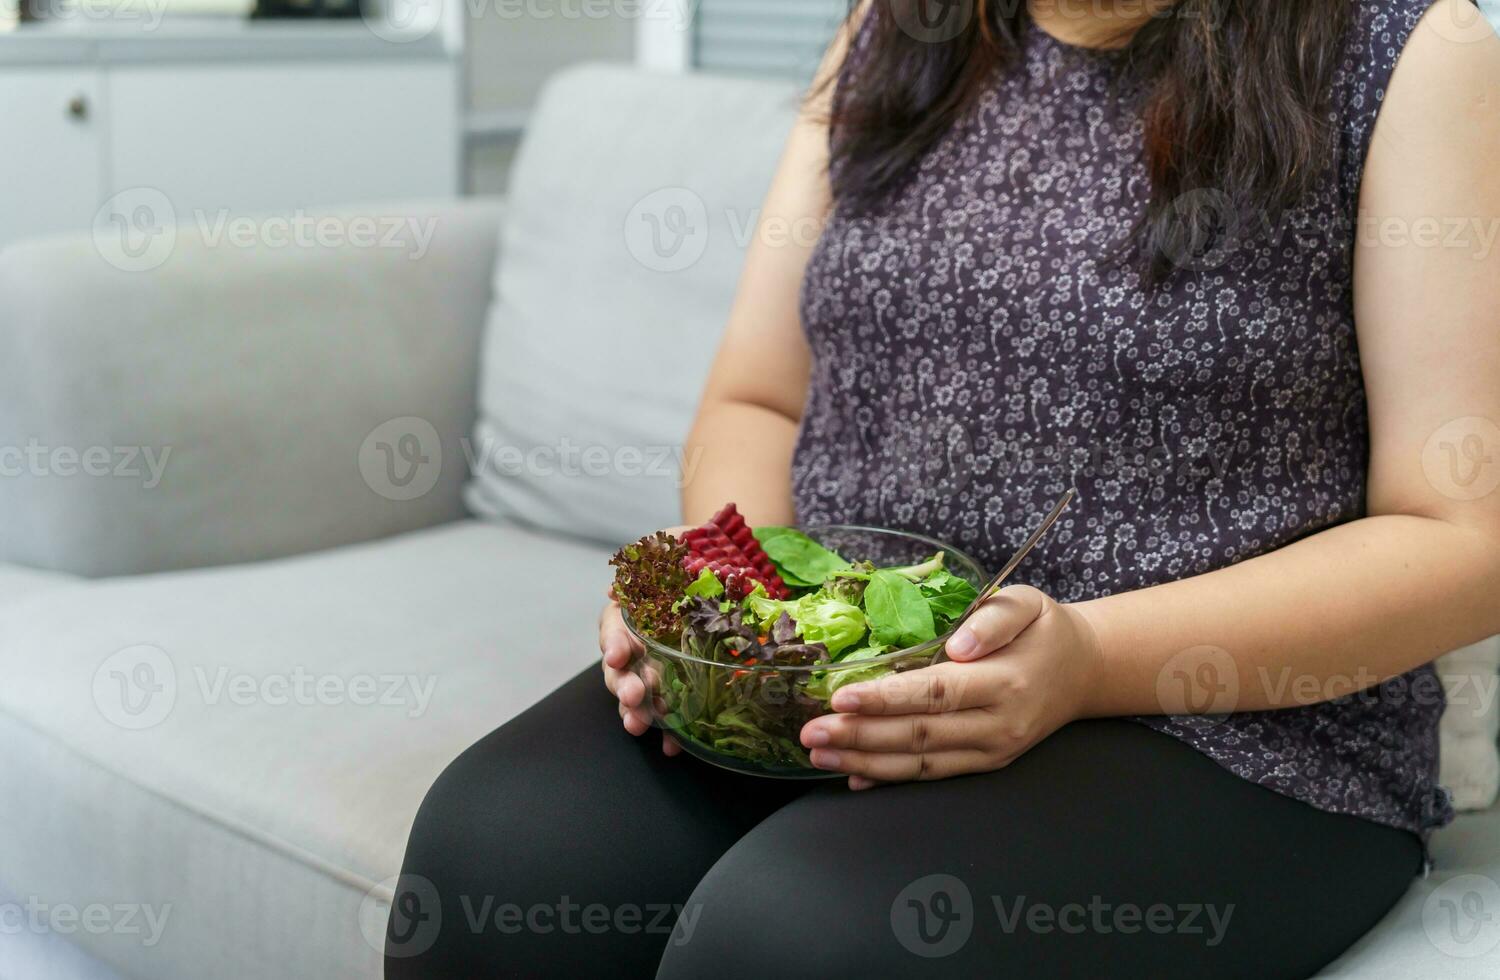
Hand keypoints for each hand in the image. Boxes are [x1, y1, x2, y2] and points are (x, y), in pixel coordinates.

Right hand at [598, 526, 690, 755]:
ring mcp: (664, 663)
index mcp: (634, 609)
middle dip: (623, 684)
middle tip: (633, 696)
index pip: (614, 628)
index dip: (613, 642)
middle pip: (622, 668)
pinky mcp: (690, 682)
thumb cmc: (696, 548)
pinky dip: (673, 731)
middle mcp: (643, 640)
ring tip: (639, 724)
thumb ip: (644, 558)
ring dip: (637, 711)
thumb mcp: (670, 542)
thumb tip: (613, 591)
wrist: (736, 556)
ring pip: (641, 693)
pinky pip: (677, 710)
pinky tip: (674, 745)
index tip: (619, 654)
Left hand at [798, 585, 1103, 788]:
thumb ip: (993, 618)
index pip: (936, 694)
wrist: (1084, 671)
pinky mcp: (986, 763)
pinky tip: (853, 775)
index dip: (886, 699)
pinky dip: (890, 779)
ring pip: (921, 763)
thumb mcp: (1027, 603)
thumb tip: (958, 644)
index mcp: (1005, 682)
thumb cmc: (1044, 630)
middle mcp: (998, 724)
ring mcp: (992, 750)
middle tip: (811, 731)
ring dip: (865, 761)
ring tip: (819, 753)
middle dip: (860, 736)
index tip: (841, 696)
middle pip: (920, 735)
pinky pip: (934, 775)